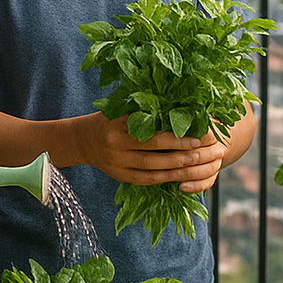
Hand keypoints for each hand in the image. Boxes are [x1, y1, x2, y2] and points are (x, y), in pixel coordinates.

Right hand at [78, 114, 226, 192]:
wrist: (82, 140)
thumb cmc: (108, 119)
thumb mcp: (120, 108)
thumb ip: (143, 108)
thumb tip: (176, 103)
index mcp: (117, 124)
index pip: (150, 131)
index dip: (172, 135)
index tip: (195, 134)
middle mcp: (115, 144)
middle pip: (151, 150)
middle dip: (178, 151)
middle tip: (200, 150)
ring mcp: (116, 163)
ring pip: (150, 168)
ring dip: (174, 167)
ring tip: (194, 164)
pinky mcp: (118, 176)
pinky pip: (144, 180)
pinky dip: (163, 178)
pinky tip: (178, 176)